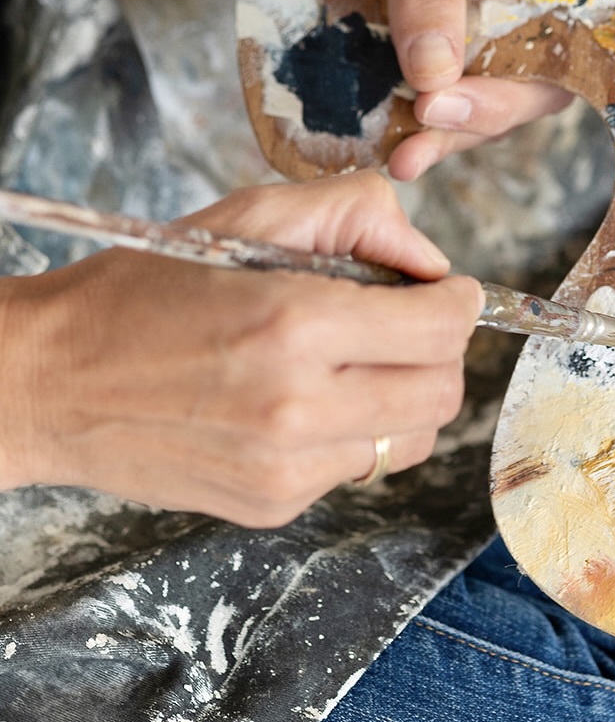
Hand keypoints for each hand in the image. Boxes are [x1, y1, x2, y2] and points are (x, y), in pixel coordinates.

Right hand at [0, 172, 482, 526]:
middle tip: (404, 321)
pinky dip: (351, 430)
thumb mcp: (248, 217)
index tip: (444, 289)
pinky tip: (300, 399)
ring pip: (411, 437)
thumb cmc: (146, 285)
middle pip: (441, 392)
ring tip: (349, 361)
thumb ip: (353, 216)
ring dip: (401, 394)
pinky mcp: (271, 505)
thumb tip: (428, 261)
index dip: (457, 300)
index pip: (440, 328)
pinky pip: (355, 467)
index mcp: (295, 324)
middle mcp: (297, 408)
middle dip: (439, 349)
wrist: (50, 380)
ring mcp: (285, 469)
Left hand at [375, 0, 572, 180]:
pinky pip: (454, 99)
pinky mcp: (466, 60)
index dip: (495, 99)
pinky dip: (425, 122)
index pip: (545, 66)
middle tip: (410, 152)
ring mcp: (505, 49)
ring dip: (441, 136)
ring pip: (483, 109)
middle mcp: (542, 29)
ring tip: (398, 159)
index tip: (437, 107)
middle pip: (515, 101)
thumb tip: (433, 76)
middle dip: (461, 128)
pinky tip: (394, 144)